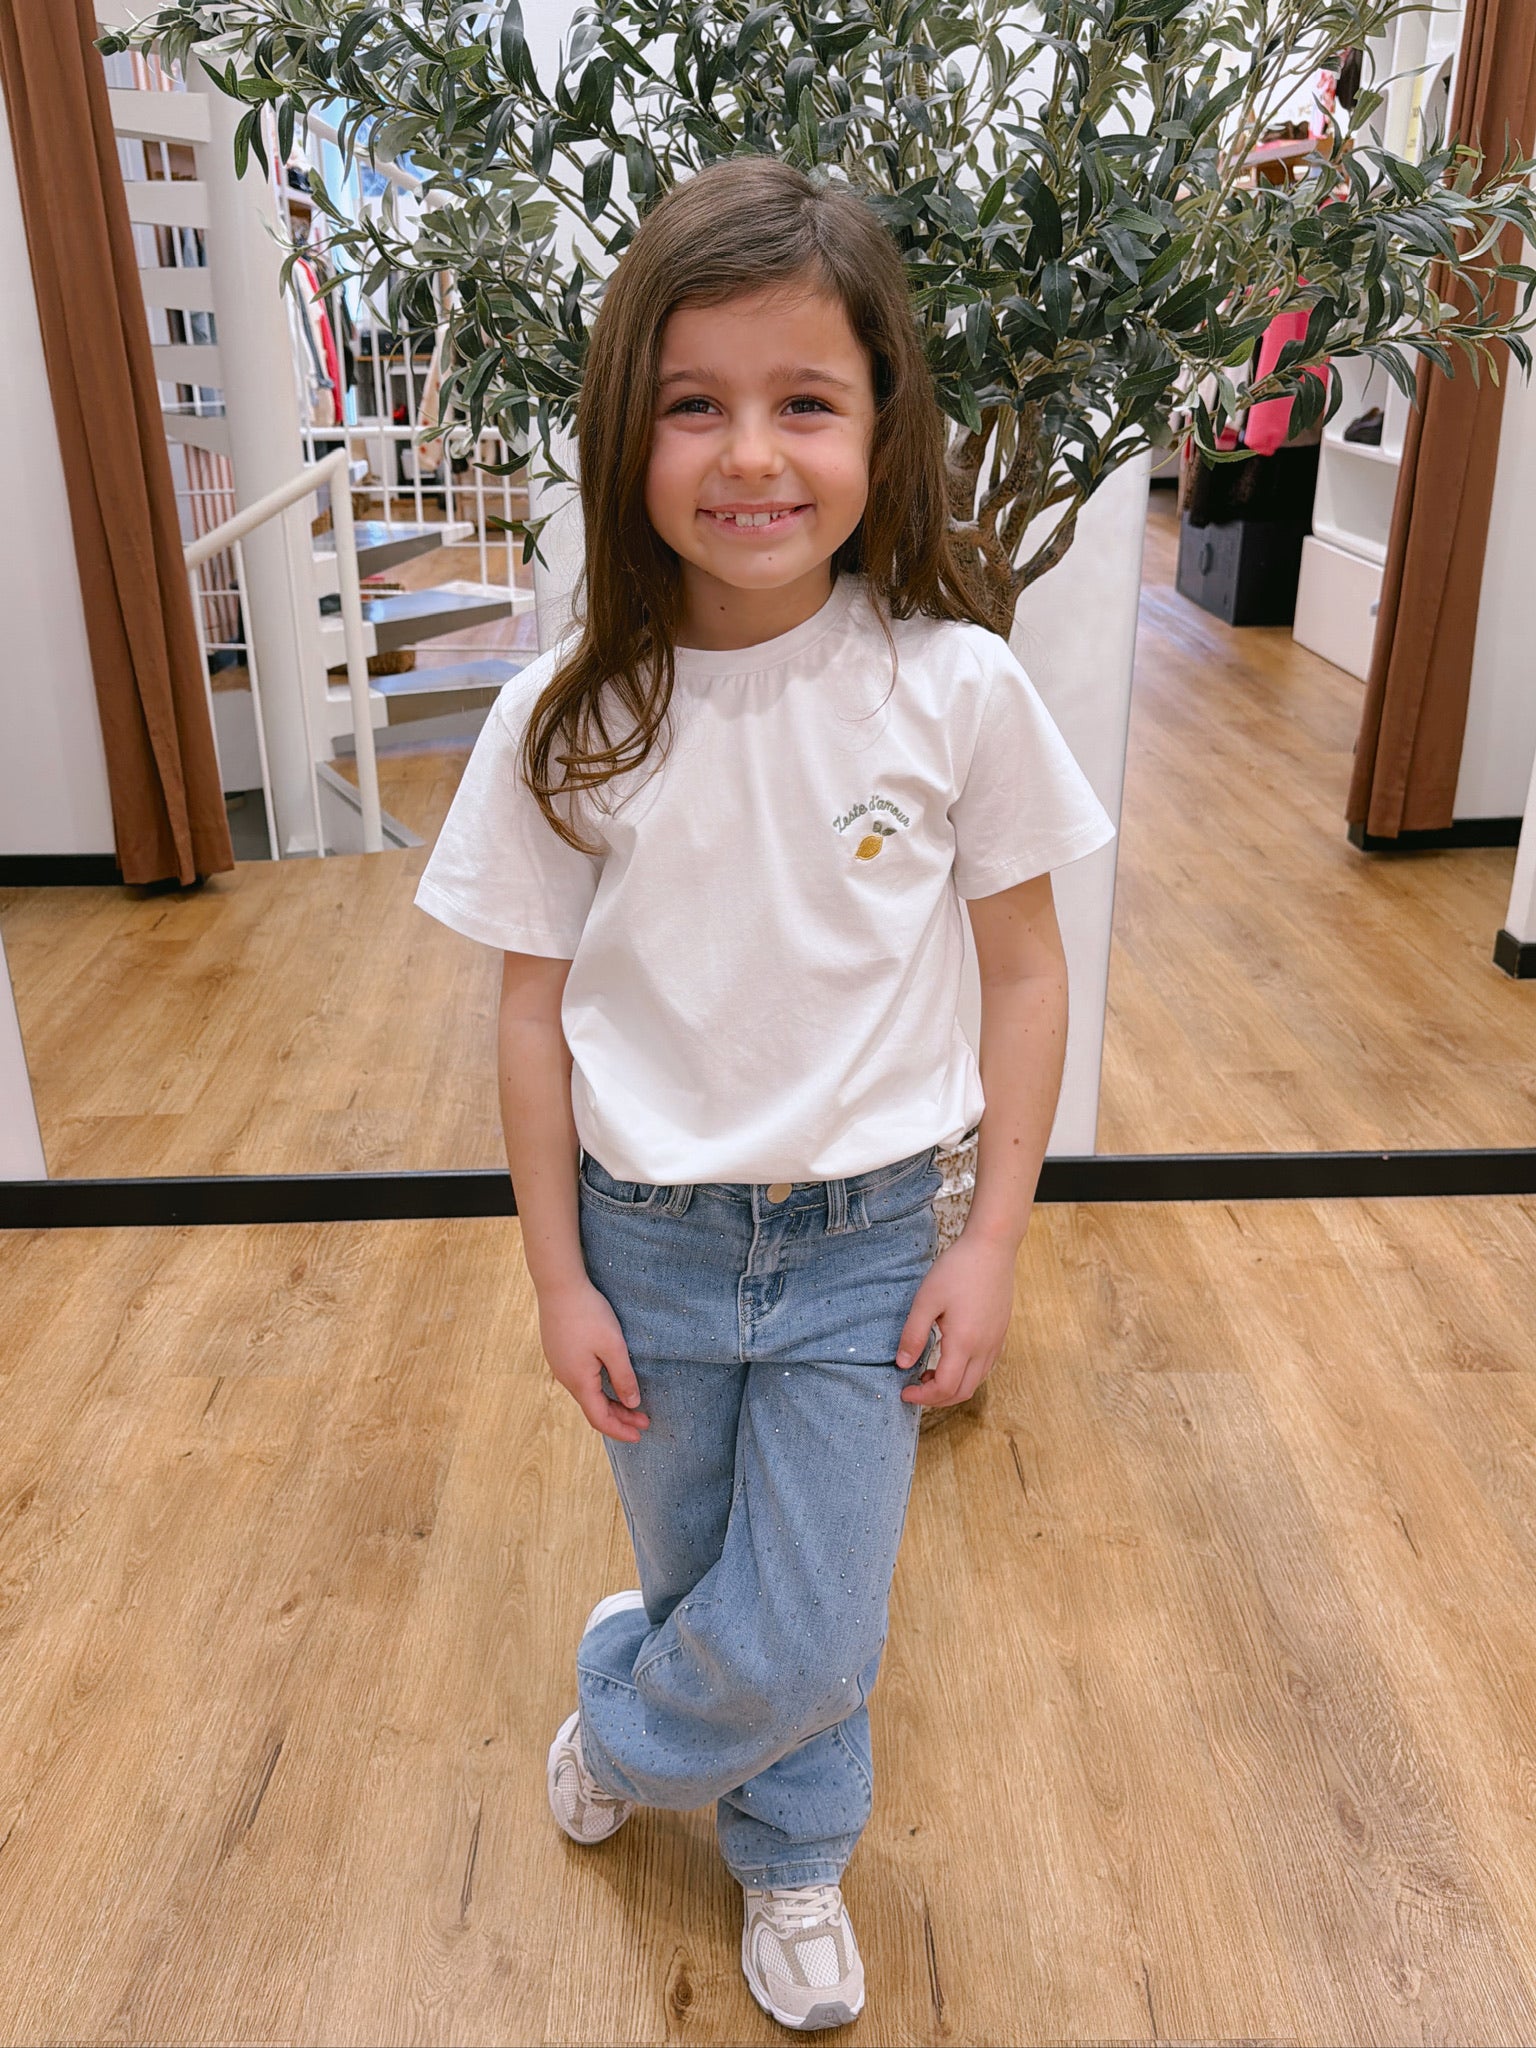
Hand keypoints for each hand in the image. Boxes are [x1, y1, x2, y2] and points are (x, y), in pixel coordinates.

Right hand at [538, 1276, 649, 1442]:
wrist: (558, 1285)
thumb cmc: (588, 1313)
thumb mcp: (614, 1346)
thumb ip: (624, 1377)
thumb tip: (632, 1404)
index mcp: (578, 1381)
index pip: (599, 1418)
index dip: (620, 1430)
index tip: (640, 1435)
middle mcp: (565, 1377)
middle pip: (593, 1408)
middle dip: (619, 1417)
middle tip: (644, 1421)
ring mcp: (559, 1364)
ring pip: (586, 1393)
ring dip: (609, 1402)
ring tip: (631, 1404)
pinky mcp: (559, 1352)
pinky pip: (579, 1380)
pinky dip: (598, 1389)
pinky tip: (609, 1381)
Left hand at [894, 1230, 1016, 1408]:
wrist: (992, 1247)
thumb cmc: (957, 1269)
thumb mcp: (926, 1299)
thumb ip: (913, 1335)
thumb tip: (902, 1364)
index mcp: (964, 1343)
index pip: (944, 1387)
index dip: (922, 1397)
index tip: (904, 1391)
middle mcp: (984, 1348)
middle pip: (962, 1392)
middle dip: (936, 1399)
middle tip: (914, 1388)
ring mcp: (996, 1342)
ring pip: (976, 1382)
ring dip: (952, 1387)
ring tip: (927, 1373)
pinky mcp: (1000, 1333)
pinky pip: (984, 1367)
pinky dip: (965, 1375)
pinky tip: (949, 1359)